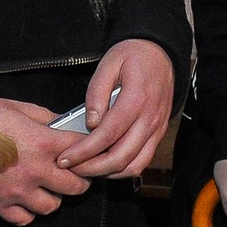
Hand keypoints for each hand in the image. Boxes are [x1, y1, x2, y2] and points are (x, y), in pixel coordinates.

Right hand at [0, 98, 90, 225]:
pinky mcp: (1, 206)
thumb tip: (59, 122)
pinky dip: (27, 212)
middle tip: (72, 173)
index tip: (86, 151)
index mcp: (42, 142)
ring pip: (52, 206)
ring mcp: (19, 192)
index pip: (82, 151)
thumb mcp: (13, 107)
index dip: (87, 150)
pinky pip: (25, 219)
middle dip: (79, 179)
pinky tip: (24, 199)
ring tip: (45, 187)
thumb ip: (42, 116)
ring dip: (52, 197)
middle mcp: (35, 171)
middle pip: (76, 186)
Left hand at [57, 38, 174, 179]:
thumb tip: (91, 122)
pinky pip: (142, 160)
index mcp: (136, 99)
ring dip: (108, 172)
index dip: (84, 151)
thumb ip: (97, 92)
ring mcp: (156, 129)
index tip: (65, 158)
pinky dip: (123, 168)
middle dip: (93, 168)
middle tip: (72, 168)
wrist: (161, 54)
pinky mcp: (157, 134)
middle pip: (121, 156)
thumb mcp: (109, 63)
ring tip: (86, 167)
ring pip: (134, 165)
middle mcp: (149, 118)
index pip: (107, 134)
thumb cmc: (134, 56)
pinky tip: (104, 163)